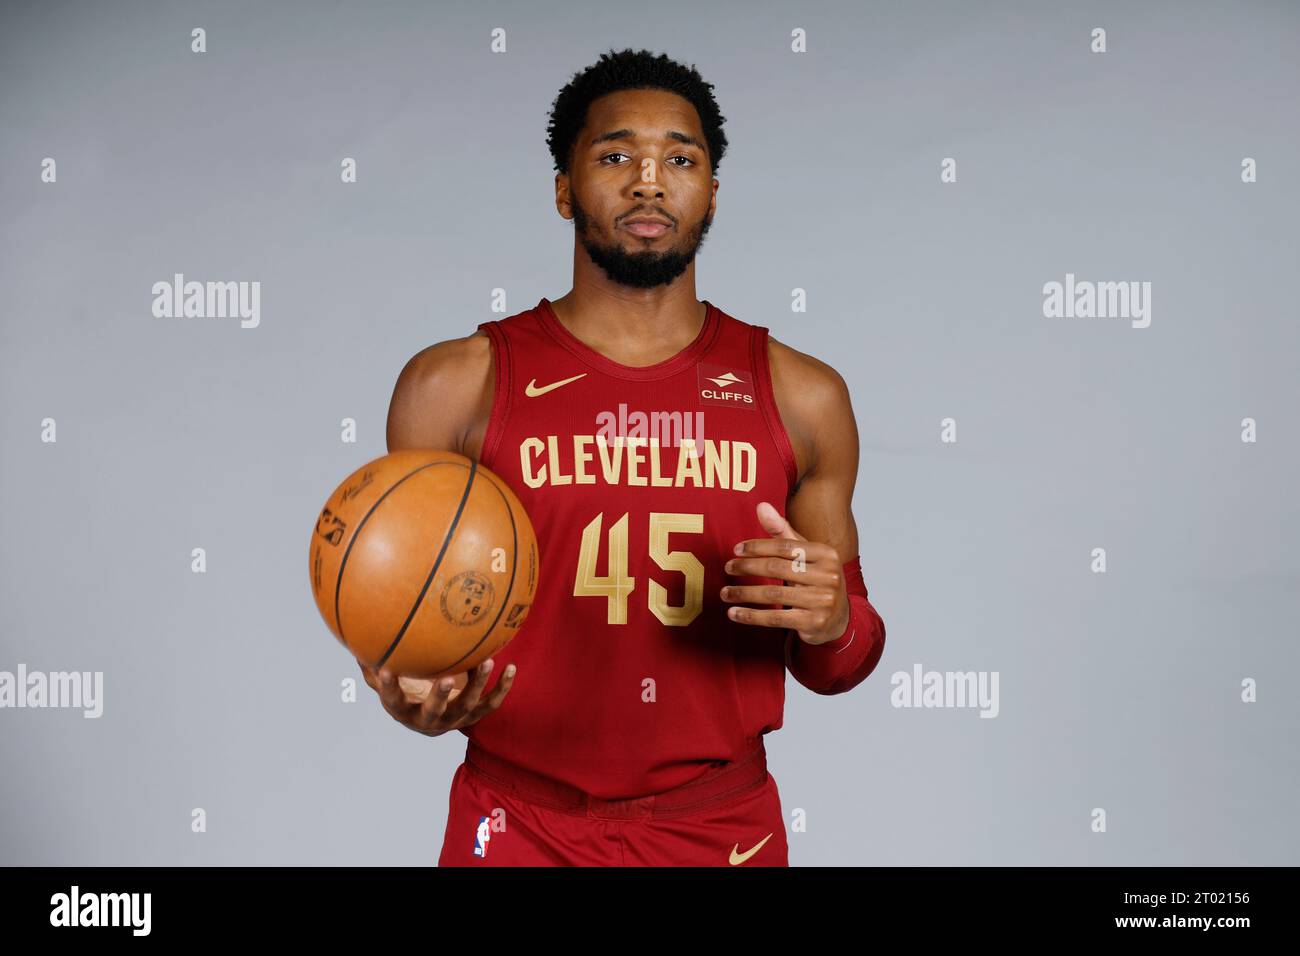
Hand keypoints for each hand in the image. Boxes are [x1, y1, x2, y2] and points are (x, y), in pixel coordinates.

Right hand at [357, 657, 516, 736]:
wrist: (433, 720)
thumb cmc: (407, 692)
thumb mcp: (389, 682)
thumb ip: (372, 666)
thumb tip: (352, 636)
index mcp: (405, 711)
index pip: (393, 702)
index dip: (389, 688)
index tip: (386, 670)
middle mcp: (430, 719)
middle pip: (434, 711)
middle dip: (440, 696)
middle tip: (446, 678)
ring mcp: (455, 719)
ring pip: (468, 705)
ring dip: (478, 684)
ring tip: (487, 661)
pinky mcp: (475, 715)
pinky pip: (492, 703)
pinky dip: (502, 687)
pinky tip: (510, 667)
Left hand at [720, 501, 849, 645]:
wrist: (839, 619)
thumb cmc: (816, 579)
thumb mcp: (805, 554)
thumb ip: (782, 531)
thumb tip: (761, 506)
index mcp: (827, 554)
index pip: (785, 546)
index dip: (758, 546)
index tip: (736, 550)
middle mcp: (828, 576)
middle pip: (777, 568)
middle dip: (747, 567)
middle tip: (728, 568)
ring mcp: (822, 601)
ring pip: (773, 594)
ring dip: (744, 593)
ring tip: (725, 593)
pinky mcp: (813, 623)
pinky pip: (775, 618)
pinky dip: (751, 616)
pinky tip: (734, 613)